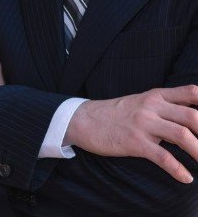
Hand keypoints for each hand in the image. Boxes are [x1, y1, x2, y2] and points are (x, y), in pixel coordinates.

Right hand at [66, 85, 197, 183]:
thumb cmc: (115, 113)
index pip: (191, 93)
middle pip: (193, 116)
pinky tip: (185, 177)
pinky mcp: (134, 141)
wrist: (84, 119)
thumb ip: (165, 106)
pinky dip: (178, 169)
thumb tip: (192, 119)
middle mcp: (152, 106)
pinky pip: (163, 156)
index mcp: (156, 96)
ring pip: (182, 135)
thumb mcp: (141, 102)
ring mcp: (143, 123)